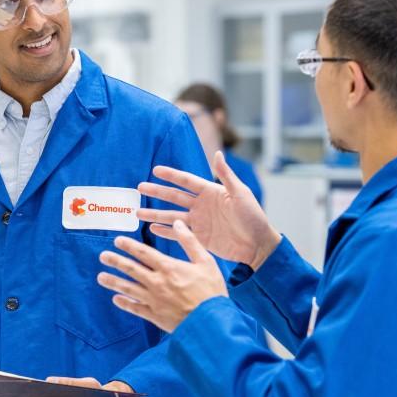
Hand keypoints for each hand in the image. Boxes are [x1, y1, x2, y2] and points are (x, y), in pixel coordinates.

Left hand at [100, 219, 227, 331]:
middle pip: (131, 269)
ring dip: (113, 281)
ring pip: (128, 288)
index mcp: (169, 268)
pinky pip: (135, 308)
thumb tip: (178, 224)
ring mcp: (154, 300)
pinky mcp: (155, 316)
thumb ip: (190, 242)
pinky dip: (124, 303)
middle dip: (115, 261)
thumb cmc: (212, 292)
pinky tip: (115, 299)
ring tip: (100, 277)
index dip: (128, 246)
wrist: (211, 322)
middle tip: (103, 256)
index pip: (143, 253)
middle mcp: (157, 283)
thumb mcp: (206, 262)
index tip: (117, 241)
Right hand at [138, 150, 280, 268]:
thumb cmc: (253, 216)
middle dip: (157, 193)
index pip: (186, 181)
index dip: (171, 175)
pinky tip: (152, 229)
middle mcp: (201, 205)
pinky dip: (165, 232)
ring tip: (138, 213)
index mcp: (210, 192)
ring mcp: (199, 222)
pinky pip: (178, 233)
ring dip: (155, 214)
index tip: (155, 170)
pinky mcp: (199, 237)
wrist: (258, 244)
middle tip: (139, 188)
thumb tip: (218, 153)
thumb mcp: (241, 193)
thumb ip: (226, 175)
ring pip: (172, 216)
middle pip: (174, 197)